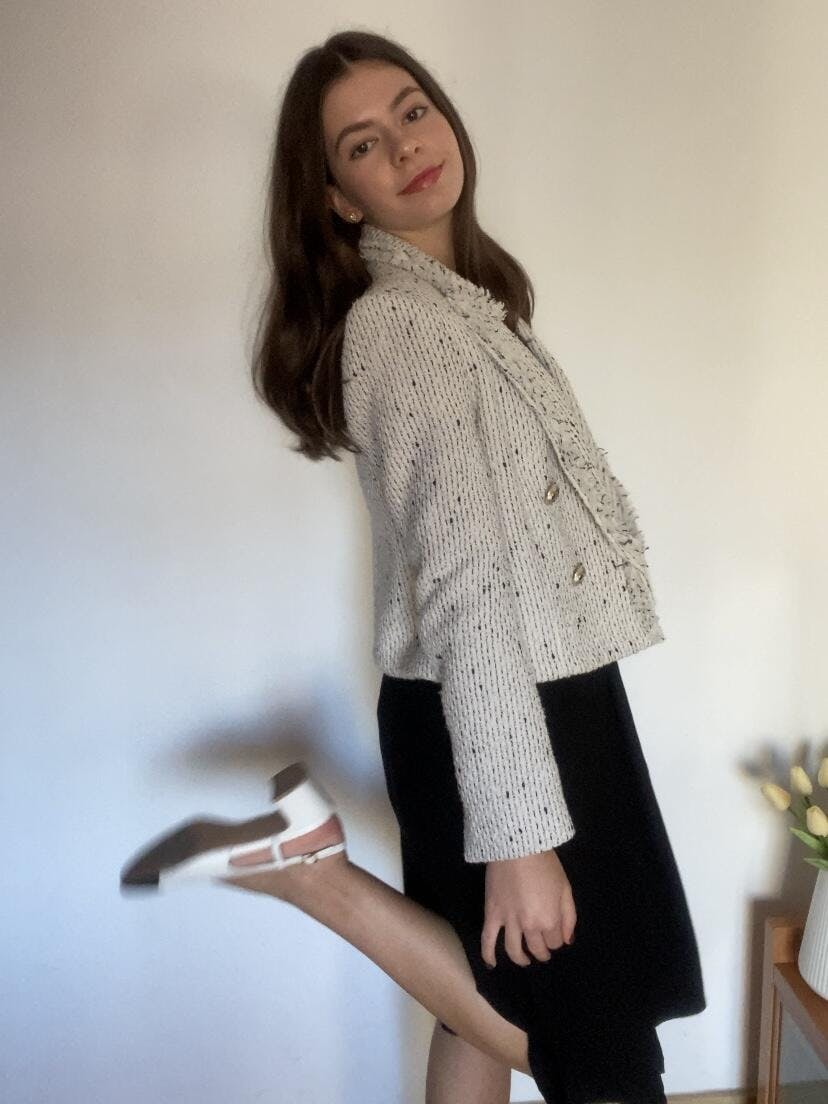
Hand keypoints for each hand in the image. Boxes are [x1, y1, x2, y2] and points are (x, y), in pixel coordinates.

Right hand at [481, 849, 576, 967]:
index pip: (556, 942)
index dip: (557, 940)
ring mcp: (508, 921)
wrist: (517, 845)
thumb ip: (569, 917)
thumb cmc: (545, 864)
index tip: (555, 934)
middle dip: (542, 952)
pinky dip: (488, 954)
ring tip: (525, 959)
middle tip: (543, 950)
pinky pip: (487, 939)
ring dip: (521, 958)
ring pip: (513, 950)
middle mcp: (529, 926)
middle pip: (537, 948)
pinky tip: (492, 964)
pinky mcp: (491, 914)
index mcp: (550, 919)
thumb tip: (568, 940)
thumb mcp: (565, 888)